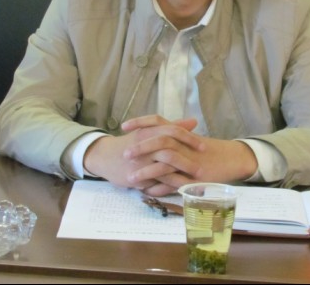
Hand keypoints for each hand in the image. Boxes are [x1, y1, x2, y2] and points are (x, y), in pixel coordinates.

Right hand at [82, 115, 202, 192]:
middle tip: (201, 166)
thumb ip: (172, 126)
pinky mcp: (136, 175)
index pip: (173, 131)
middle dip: (188, 158)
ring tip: (195, 179)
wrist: (106, 156)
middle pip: (170, 148)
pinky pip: (156, 181)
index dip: (189, 138)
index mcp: (150, 131)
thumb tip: (193, 121)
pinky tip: (180, 188)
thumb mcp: (150, 131)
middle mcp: (146, 144)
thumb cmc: (131, 143)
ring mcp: (141, 160)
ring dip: (181, 173)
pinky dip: (169, 184)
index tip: (203, 146)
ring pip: (164, 166)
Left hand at [122, 117, 258, 195]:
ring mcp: (187, 160)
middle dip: (140, 148)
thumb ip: (169, 135)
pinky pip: (172, 184)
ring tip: (130, 178)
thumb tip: (147, 134)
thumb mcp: (186, 139)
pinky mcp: (192, 177)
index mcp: (179, 132)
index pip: (156, 120)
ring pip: (164, 164)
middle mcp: (182, 143)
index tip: (124, 126)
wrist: (228, 158)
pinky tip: (146, 192)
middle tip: (124, 154)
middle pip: (159, 141)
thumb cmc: (204, 149)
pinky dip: (158, 189)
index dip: (140, 122)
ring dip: (145, 172)